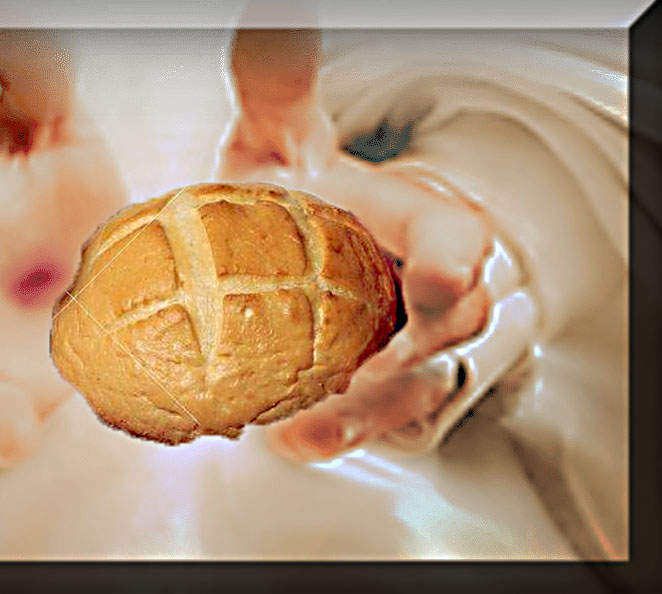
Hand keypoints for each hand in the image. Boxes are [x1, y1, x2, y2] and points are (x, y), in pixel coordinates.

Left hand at [215, 27, 493, 459]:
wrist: (296, 262)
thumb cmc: (298, 203)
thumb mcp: (279, 145)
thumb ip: (274, 87)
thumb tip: (270, 13)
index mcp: (413, 218)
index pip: (457, 235)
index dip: (455, 258)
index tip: (437, 281)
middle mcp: (427, 285)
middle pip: (455, 328)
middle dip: (410, 354)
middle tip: (353, 372)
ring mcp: (414, 345)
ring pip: (418, 389)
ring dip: (365, 412)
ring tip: (302, 422)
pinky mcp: (390, 393)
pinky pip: (383, 426)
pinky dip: (341, 434)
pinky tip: (296, 436)